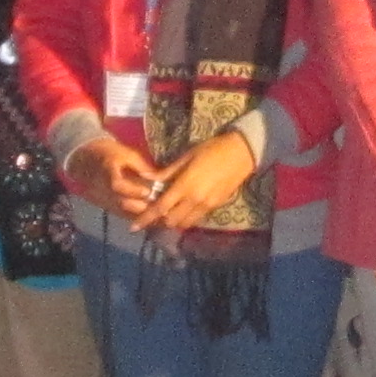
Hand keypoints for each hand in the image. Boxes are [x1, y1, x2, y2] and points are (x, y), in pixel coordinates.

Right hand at [61, 134, 164, 223]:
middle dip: (143, 207)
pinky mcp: (106, 207)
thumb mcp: (127, 154)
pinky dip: (136, 218)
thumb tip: (160, 179)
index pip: (116, 184)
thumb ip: (142, 167)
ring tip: (160, 216)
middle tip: (162, 207)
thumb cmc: (109, 153)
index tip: (148, 191)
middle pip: (122, 203)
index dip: (132, 190)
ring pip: (124, 213)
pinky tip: (151, 219)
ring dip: (142, 216)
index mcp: (106, 170)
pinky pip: (122, 215)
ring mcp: (103, 200)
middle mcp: (103, 189)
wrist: (85, 160)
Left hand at [138, 119, 263, 233]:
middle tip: (152, 212)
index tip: (133, 227)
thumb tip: (148, 178)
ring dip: (173, 221)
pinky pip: (196, 219)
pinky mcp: (215, 206)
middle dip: (159, 220)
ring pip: (184, 223)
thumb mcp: (186, 157)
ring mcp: (206, 205)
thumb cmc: (211, 150)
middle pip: (171, 220)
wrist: (241, 153)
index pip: (160, 208)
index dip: (145, 218)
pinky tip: (182, 208)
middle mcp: (195, 200)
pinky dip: (186, 218)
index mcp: (185, 186)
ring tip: (167, 211)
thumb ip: (167, 172)